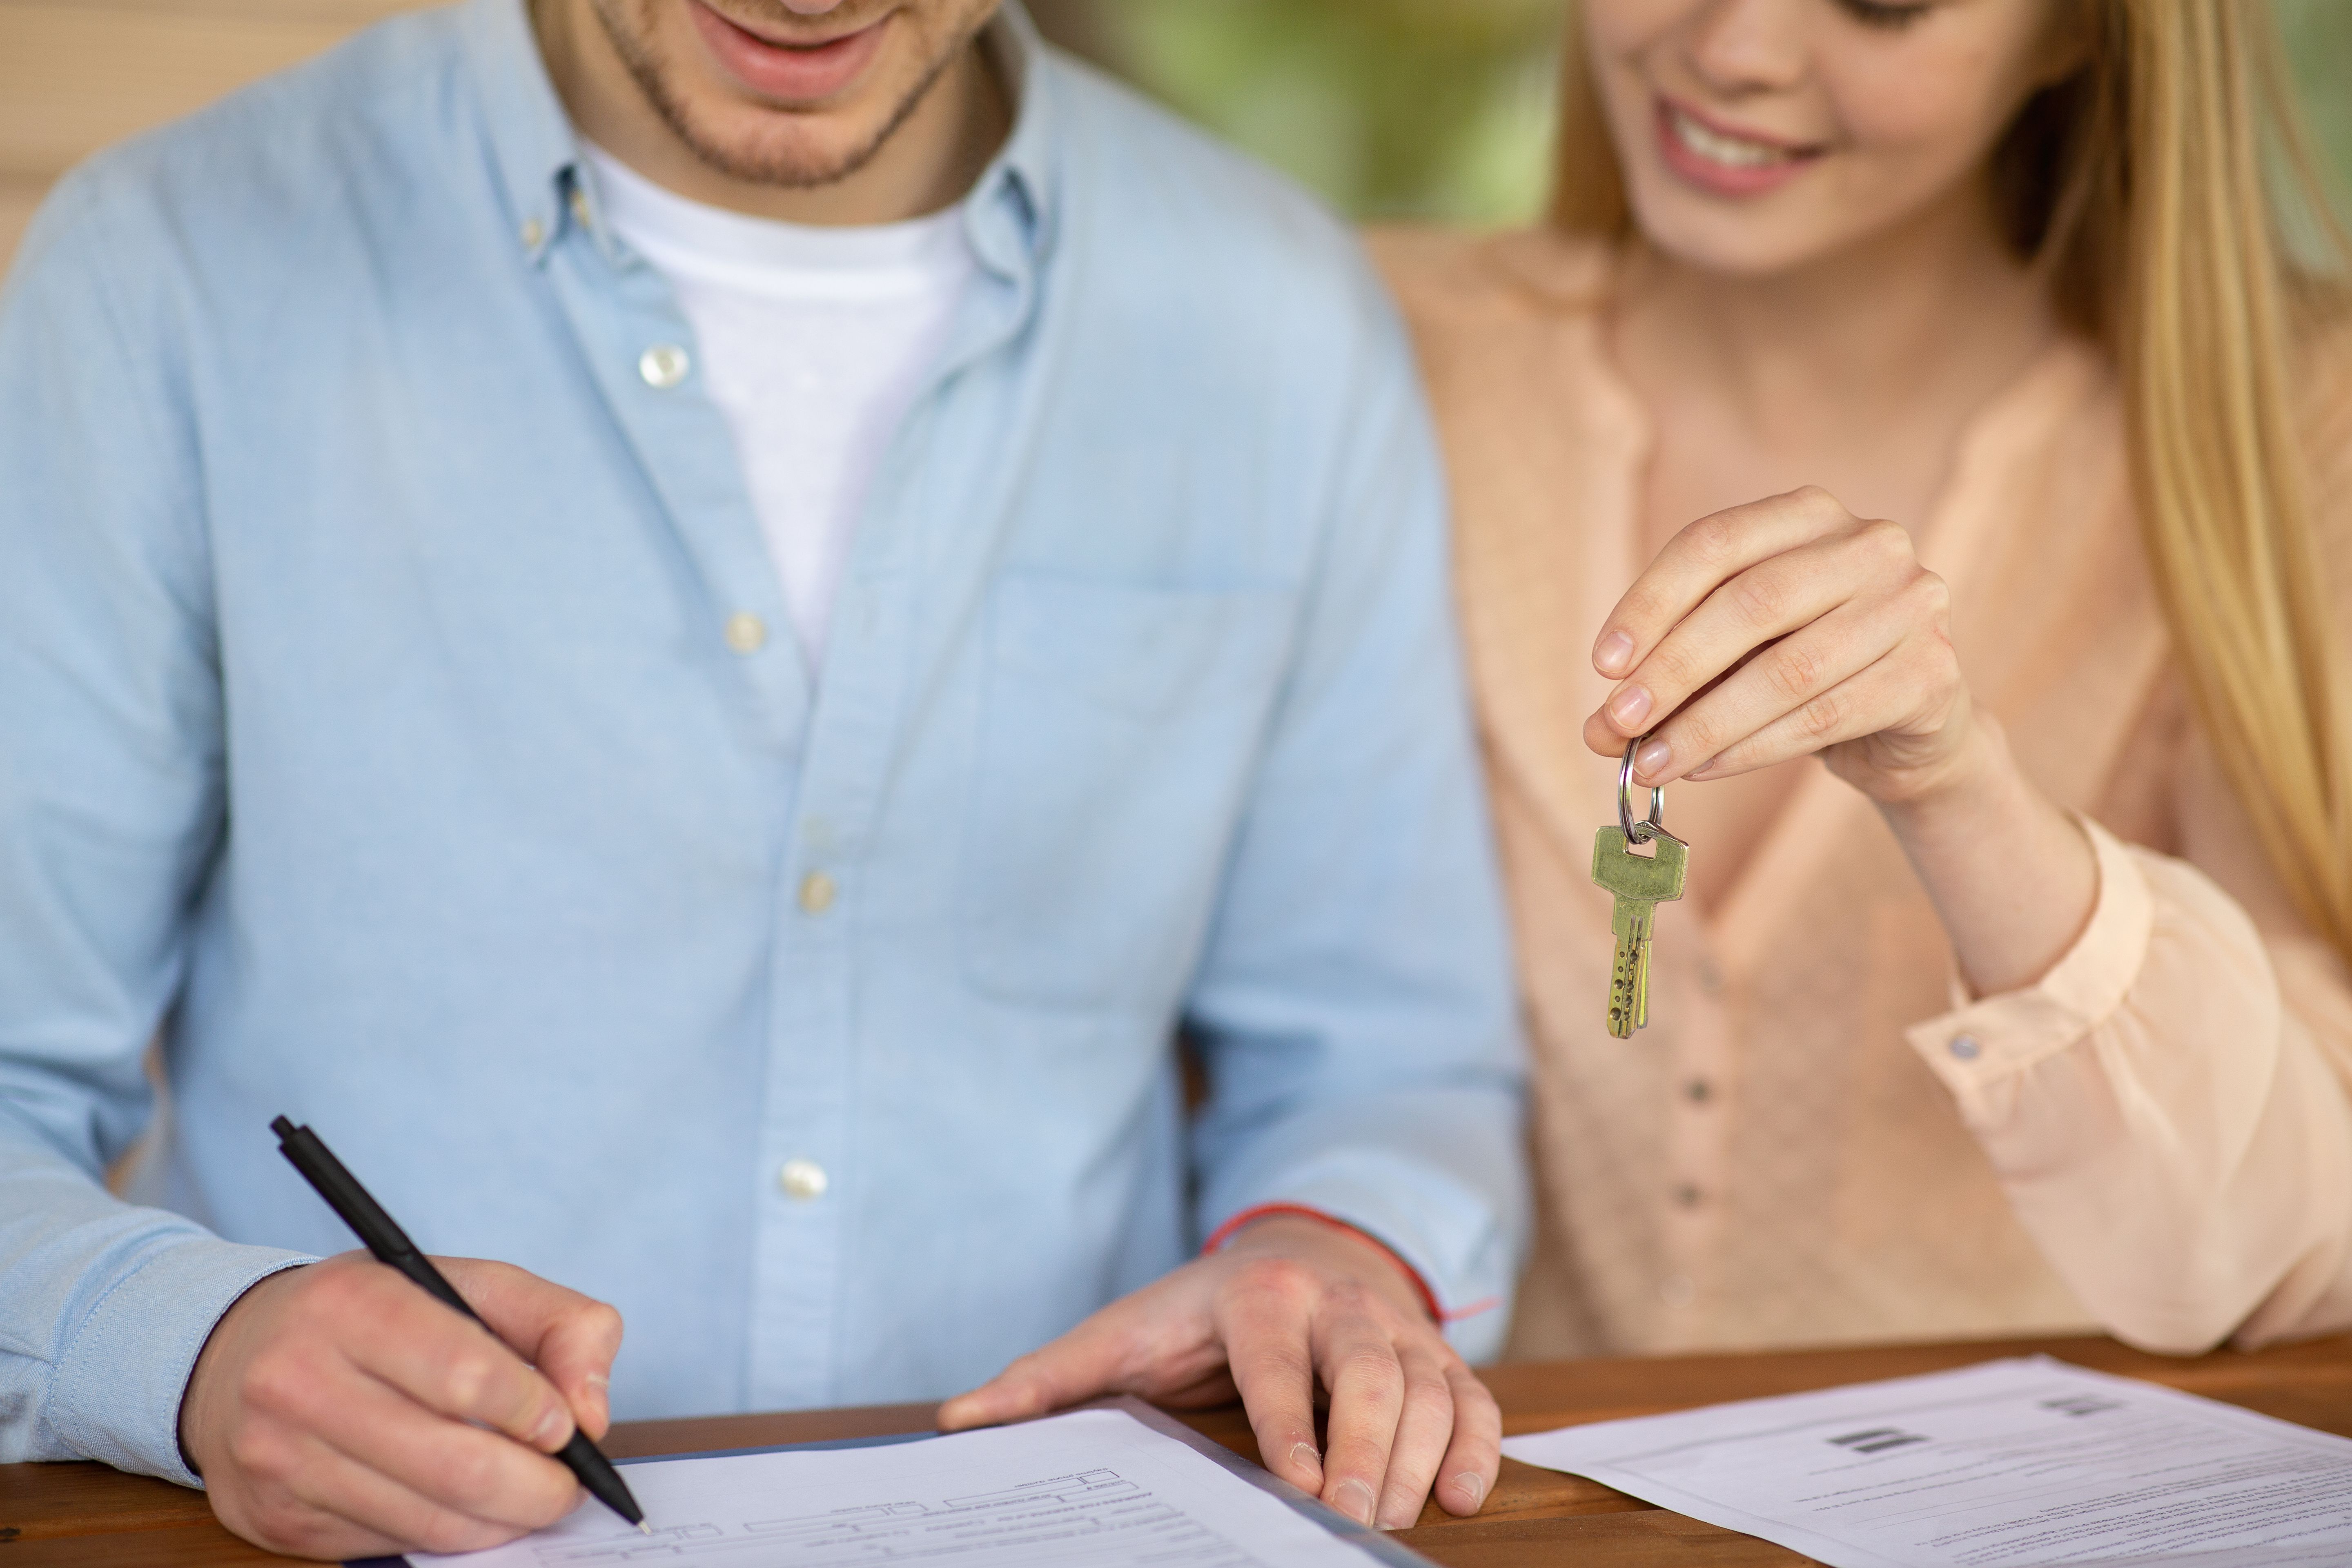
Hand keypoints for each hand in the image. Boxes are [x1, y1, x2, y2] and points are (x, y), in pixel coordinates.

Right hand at [179, 1252, 622, 1560]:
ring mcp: (279, 1456)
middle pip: (454, 1464)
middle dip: (537, 1488)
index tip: (568, 1427)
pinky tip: (467, 1510)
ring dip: (501, 1522)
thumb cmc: (378, 1314)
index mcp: (351, 1304)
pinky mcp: (276, 1516)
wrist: (239, 1354)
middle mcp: (299, 1380)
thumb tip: (592, 1413)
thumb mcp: (471, 1283)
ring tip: (530, 1500)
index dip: (534, 1410)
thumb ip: (559, 1324)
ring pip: (426, 1520)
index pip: (465, 1374)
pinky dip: (448, 1536)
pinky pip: (388, 1544)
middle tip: (570, 1487)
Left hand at [936, 1216, 1498, 1530]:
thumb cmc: (1195, 1312)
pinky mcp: (1438, 1353)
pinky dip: (1479, 1446)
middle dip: (1369, 1448)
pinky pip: (1475, 1398)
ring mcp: (1395, 1328)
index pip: (1278, 1362)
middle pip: (1370, 1373)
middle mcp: (1336, 1304)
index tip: (1299, 1482)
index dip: (1290, 1421)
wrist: (1297, 1248)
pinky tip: (1464, 1497)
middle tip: (1355, 1519)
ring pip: (1431, 1386)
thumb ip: (1046, 1380)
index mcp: (1258, 1296)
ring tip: (1405, 1519)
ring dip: (1425, 1455)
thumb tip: (957, 1421)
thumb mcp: (1121, 1332)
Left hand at [1586, 486, 1976, 801]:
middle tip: (1615, 724)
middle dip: (1672, 670)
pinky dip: (1753, 748)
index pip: (1713, 543)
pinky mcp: (1931, 673)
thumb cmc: (1801, 668)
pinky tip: (1705, 768)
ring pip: (1788, 670)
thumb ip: (1668, 674)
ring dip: (1705, 724)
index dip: (1649, 603)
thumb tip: (1598, 729)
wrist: (1907, 722)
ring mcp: (1911, 604)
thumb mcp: (1732, 653)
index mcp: (1810, 513)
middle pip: (1750, 603)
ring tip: (1649, 763)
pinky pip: (1824, 716)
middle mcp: (1871, 543)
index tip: (1602, 665)